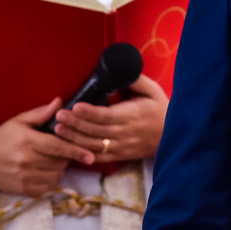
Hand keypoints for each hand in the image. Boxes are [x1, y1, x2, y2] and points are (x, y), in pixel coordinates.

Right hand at [0, 97, 94, 196]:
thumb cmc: (3, 137)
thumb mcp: (19, 121)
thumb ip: (41, 113)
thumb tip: (60, 102)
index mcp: (27, 141)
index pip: (57, 147)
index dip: (76, 151)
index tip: (91, 155)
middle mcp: (27, 161)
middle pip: (60, 161)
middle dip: (67, 156)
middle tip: (62, 149)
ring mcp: (26, 177)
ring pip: (56, 175)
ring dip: (60, 168)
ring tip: (52, 159)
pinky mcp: (25, 190)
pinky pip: (48, 186)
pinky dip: (52, 178)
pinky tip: (45, 170)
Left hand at [50, 74, 168, 163]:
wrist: (172, 135)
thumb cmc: (160, 109)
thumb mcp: (152, 90)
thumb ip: (135, 80)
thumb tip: (118, 72)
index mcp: (132, 115)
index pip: (107, 116)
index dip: (90, 112)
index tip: (75, 106)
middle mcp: (126, 133)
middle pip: (97, 131)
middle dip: (75, 124)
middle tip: (59, 115)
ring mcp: (122, 147)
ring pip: (95, 146)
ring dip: (74, 138)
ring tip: (58, 129)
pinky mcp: (120, 155)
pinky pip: (100, 158)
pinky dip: (83, 154)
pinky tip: (68, 148)